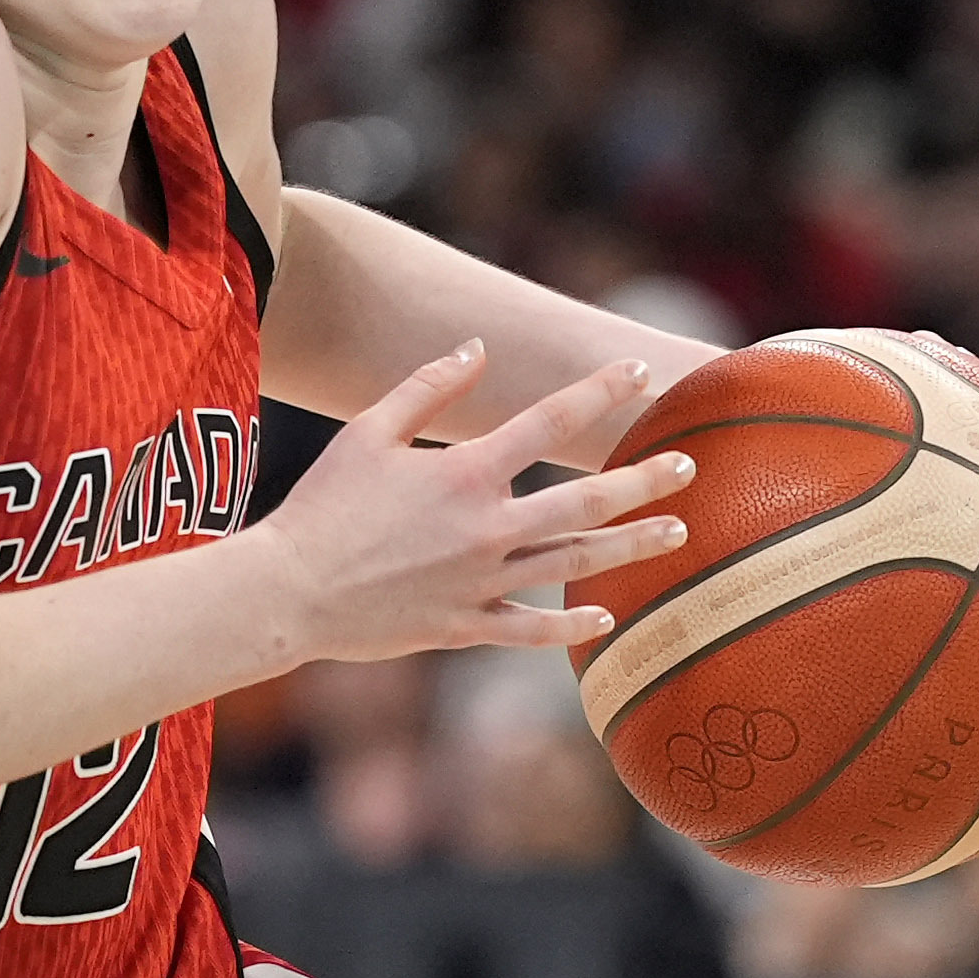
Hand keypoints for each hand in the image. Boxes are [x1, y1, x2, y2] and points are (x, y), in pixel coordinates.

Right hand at [252, 341, 695, 660]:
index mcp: (466, 473)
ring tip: (678, 532)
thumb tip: (478, 349)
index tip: (639, 373)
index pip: (550, 421)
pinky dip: (571, 624)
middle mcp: (487, 528)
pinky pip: (531, 628)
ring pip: (574, 562)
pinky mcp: (464, 626)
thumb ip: (428, 386)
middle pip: (586, 500)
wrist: (288, 592)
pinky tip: (608, 615)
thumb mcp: (369, 431)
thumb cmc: (323, 506)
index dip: (599, 391)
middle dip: (645, 479)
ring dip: (632, 546)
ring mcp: (480, 582)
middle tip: (690, 465)